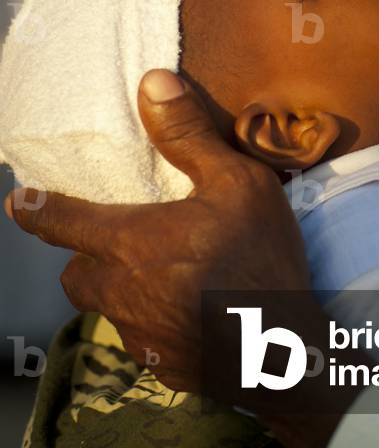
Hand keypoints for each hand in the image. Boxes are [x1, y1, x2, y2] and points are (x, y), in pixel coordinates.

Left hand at [4, 69, 311, 394]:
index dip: (38, 211)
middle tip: (106, 245)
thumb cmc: (259, 256)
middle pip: (77, 276)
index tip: (19, 203)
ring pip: (110, 308)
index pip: (65, 223)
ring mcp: (142, 336)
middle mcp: (123, 293)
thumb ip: (188, 135)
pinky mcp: (166, 366)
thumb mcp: (236, 182)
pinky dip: (155, 321)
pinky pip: (144, 338)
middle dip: (82, 259)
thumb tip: (151, 81)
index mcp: (131, 243)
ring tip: (158, 276)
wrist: (283, 350)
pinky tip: (192, 311)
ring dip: (121, 290)